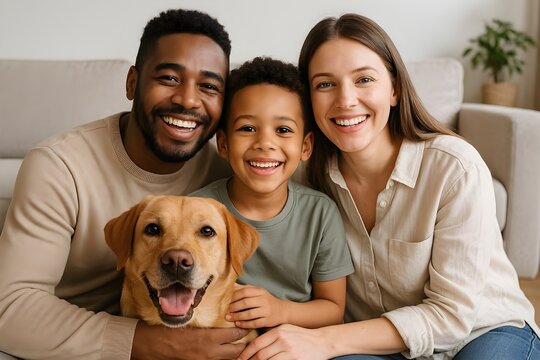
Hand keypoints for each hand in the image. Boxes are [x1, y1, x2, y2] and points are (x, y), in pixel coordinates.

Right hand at [131, 321, 248, 359]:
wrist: (153, 345)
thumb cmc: (170, 329)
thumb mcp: (191, 322)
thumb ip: (207, 323)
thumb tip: (222, 317)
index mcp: (208, 339)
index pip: (234, 335)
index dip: (243, 330)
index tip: (248, 325)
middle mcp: (210, 352)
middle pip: (236, 351)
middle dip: (245, 345)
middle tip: (249, 337)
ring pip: (228, 359)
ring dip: (235, 353)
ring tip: (241, 345)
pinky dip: (223, 358)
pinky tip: (225, 352)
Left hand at [226, 284, 285, 328]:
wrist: (283, 310)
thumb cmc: (267, 300)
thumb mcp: (258, 292)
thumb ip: (246, 288)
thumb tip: (231, 284)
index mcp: (260, 291)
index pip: (245, 291)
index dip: (234, 296)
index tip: (227, 301)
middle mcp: (264, 300)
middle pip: (246, 303)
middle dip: (234, 307)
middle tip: (226, 311)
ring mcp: (266, 311)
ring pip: (249, 314)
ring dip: (237, 316)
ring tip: (229, 318)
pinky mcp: (267, 321)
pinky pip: (254, 323)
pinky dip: (245, 324)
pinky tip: (238, 324)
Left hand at [238, 324, 327, 359]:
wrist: (322, 342)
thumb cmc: (302, 336)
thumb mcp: (286, 329)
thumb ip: (272, 334)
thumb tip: (254, 344)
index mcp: (278, 331)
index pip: (257, 343)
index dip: (246, 353)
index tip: (240, 359)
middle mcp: (283, 340)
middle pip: (260, 354)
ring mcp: (289, 351)